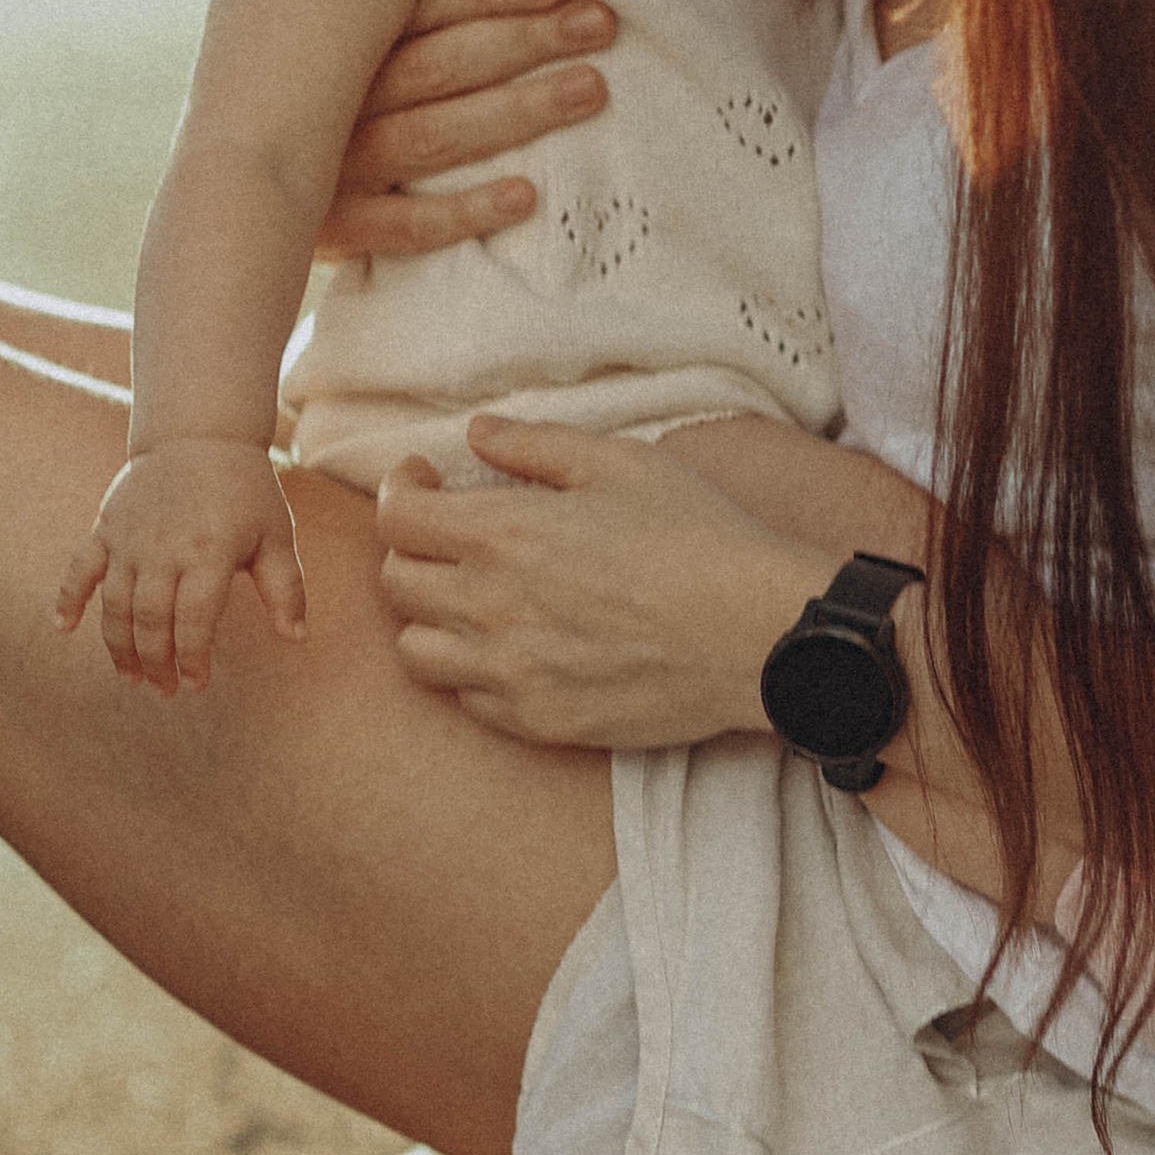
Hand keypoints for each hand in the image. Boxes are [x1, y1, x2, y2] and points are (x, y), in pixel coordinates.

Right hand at [56, 440, 307, 695]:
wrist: (199, 433)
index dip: (193, 658)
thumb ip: (285, 587)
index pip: (194, 620)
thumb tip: (298, 638)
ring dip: (119, 648)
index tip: (196, 684)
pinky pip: (79, 569)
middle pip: (151, 621)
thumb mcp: (276, 534)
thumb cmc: (245, 490)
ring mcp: (129, 539)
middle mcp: (164, 548)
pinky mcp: (105, 528)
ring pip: (115, 606)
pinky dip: (67, 599)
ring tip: (132, 677)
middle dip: (157, 662)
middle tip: (165, 689)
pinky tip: (63, 630)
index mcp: (209, 552)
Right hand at [314, 0, 615, 259]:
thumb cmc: (318, 93)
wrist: (231, 192)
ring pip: (431, 136)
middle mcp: (332, 100)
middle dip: (523, 40)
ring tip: (593, 88)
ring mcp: (330, 167)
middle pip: (438, 65)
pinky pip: (402, 227)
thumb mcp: (336, 34)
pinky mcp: (332, 229)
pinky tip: (527, 197)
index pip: (415, 5)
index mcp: (333, 41)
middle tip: (600, 22)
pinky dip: (463, 212)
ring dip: (517, 112)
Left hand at [376, 414, 824, 749]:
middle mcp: (491, 608)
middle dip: (411, 547)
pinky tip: (512, 644)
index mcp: (503, 534)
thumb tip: (476, 433)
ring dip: (430, 616)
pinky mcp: (540, 721)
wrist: (758, 634)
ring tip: (470, 595)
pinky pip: (468, 700)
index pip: (397, 517)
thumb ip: (536, 445)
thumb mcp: (621, 463)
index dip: (399, 490)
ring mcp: (511, 674)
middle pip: (396, 582)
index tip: (423, 479)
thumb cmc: (698, 537)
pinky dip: (472, 670)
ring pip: (417, 651)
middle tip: (448, 533)